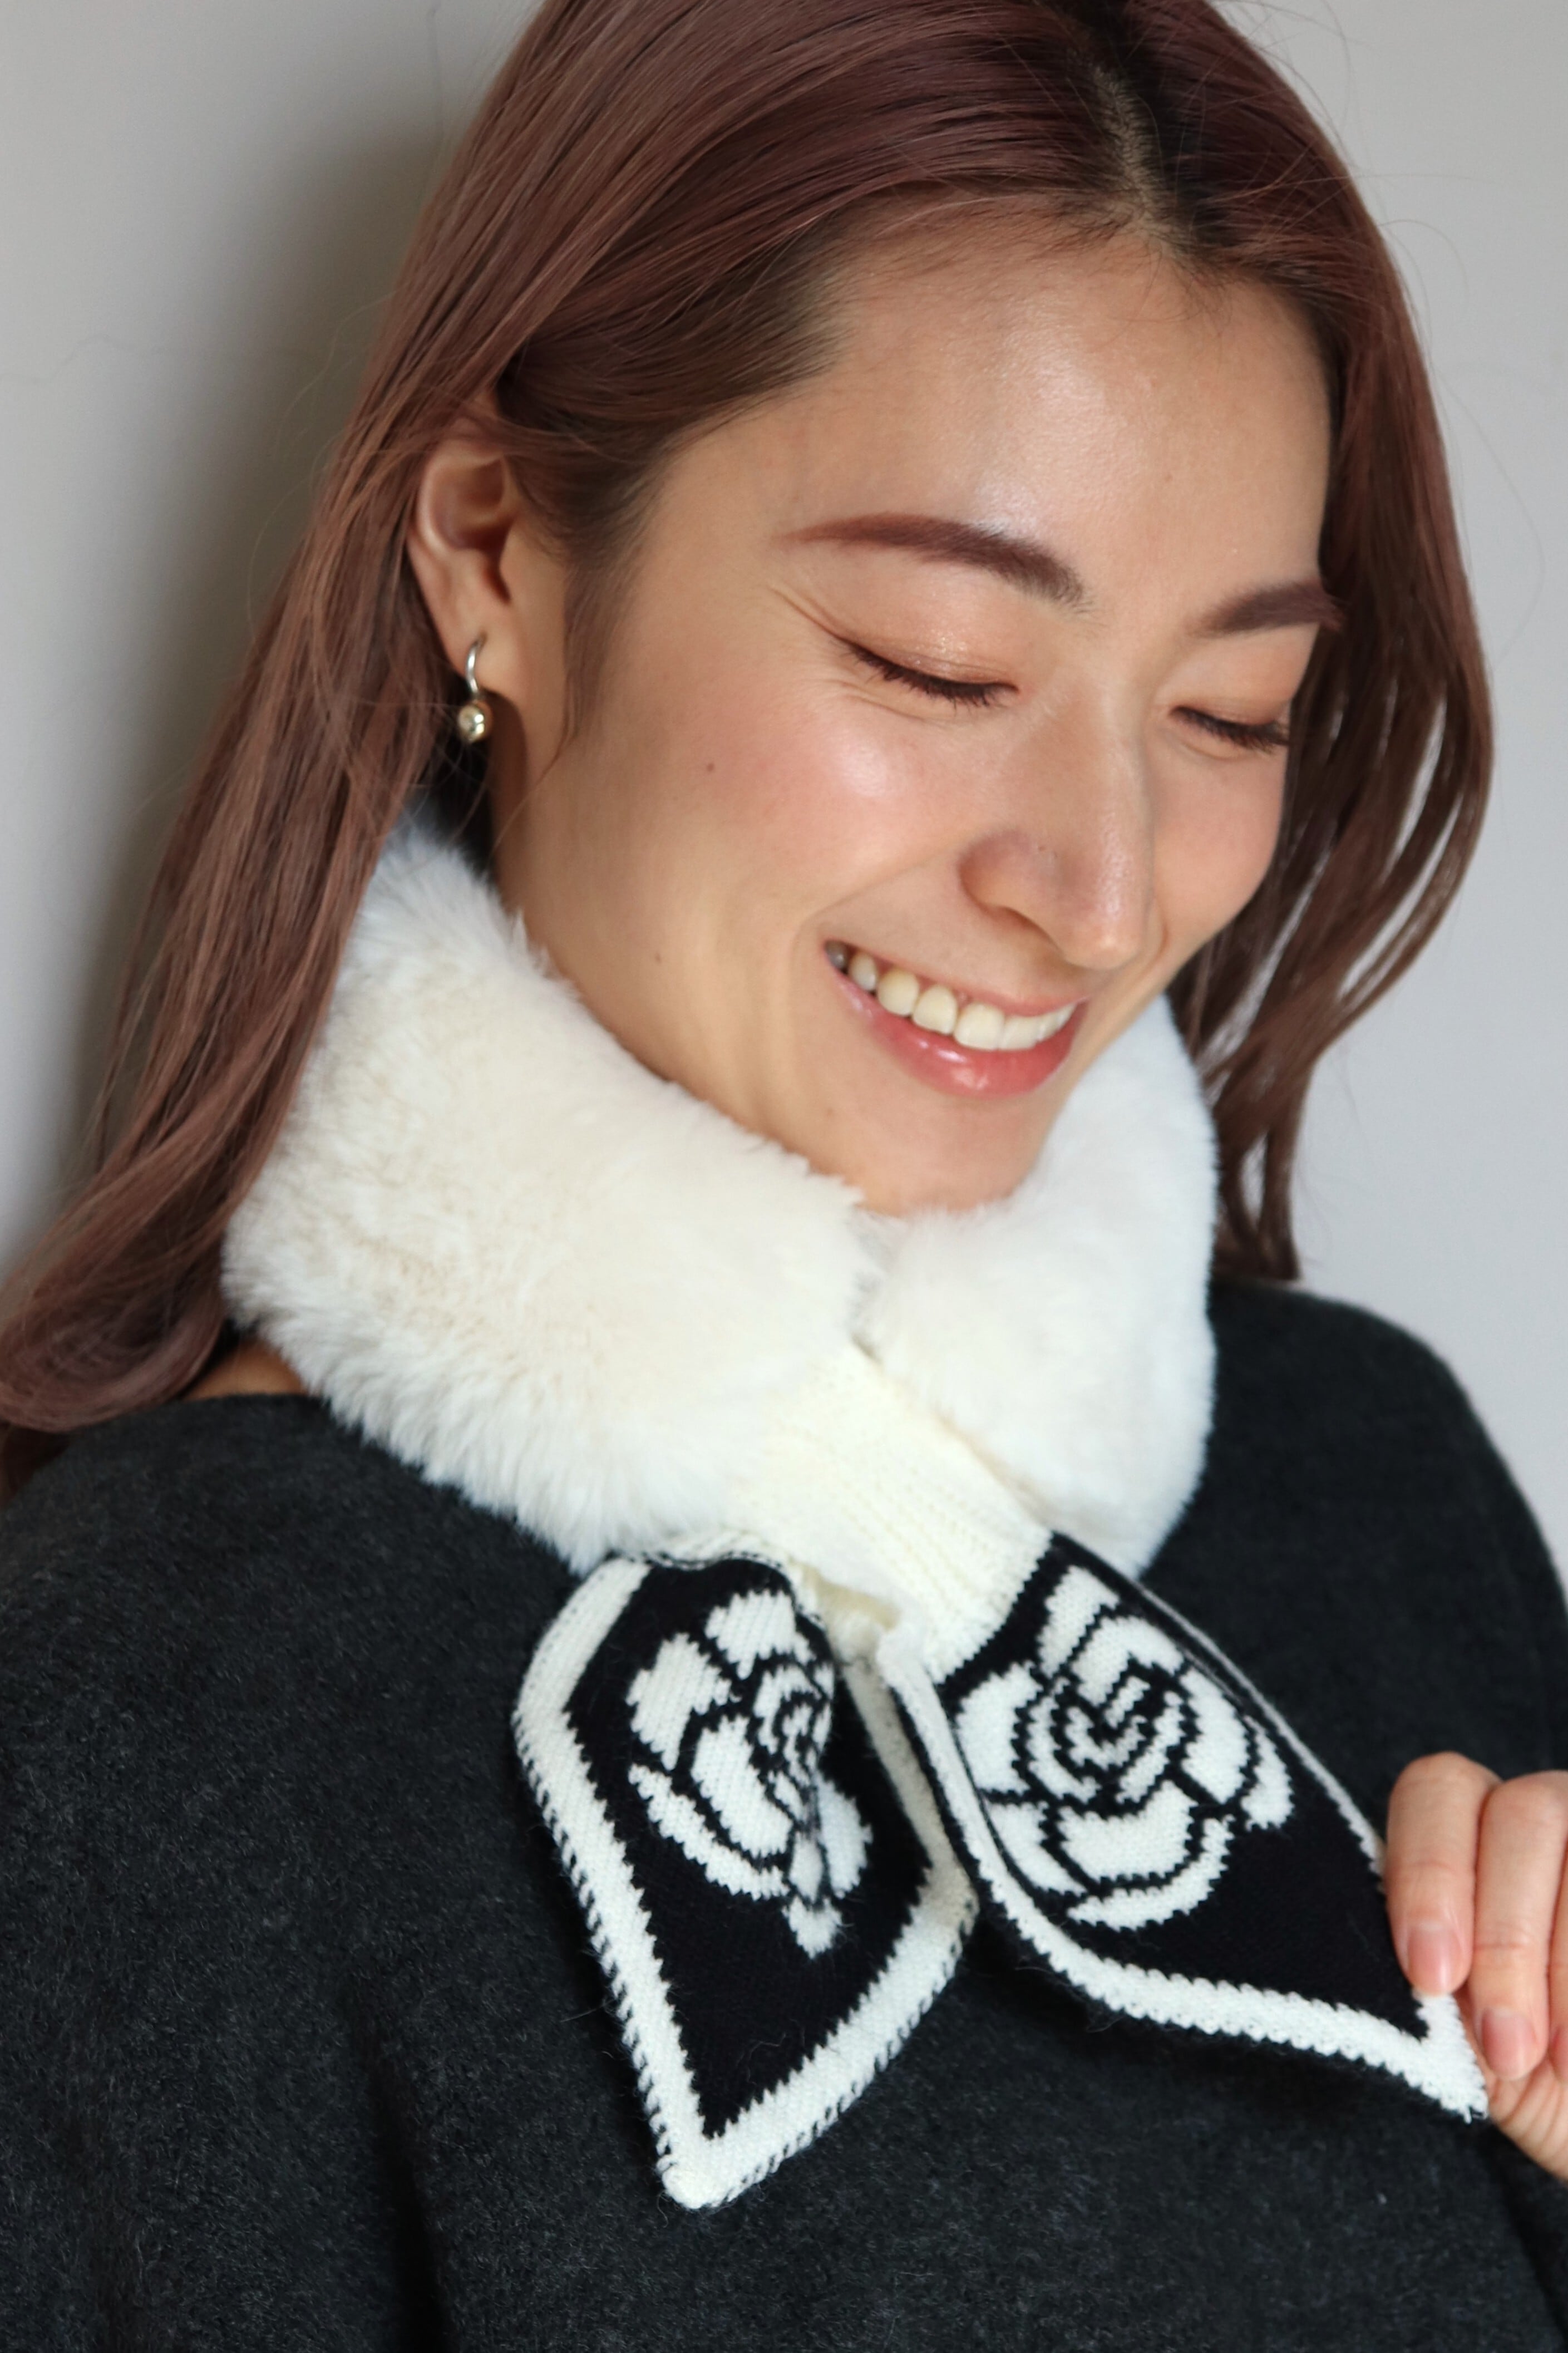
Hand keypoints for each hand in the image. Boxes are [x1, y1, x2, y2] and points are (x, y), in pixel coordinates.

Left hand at [1387, 1754, 1567, 2176]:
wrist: (1567, 2091)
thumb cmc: (1499, 2056)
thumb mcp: (1447, 2021)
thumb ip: (1420, 1969)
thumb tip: (1396, 1961)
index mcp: (1461, 1820)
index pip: (1437, 1789)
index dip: (1431, 1873)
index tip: (1429, 1977)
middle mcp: (1535, 1812)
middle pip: (1522, 1816)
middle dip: (1507, 1937)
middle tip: (1503, 2044)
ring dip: (1562, 1971)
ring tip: (1548, 2060)